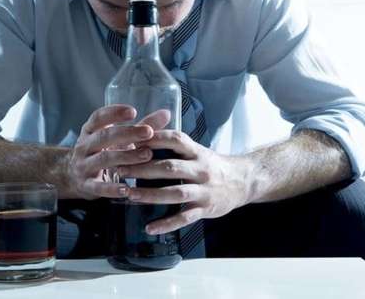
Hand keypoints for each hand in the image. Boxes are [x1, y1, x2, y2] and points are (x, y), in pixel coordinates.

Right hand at [66, 105, 170, 199]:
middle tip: (148, 132)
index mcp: (90, 131)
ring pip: (103, 159)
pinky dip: (112, 189)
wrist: (71, 176)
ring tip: (146, 155)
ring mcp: (83, 165)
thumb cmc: (102, 152)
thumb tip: (166, 113)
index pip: (98, 118)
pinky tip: (127, 189)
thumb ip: (141, 126)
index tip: (133, 111)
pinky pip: (98, 187)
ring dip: (126, 157)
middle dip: (127, 133)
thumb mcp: (116, 138)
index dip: (114, 113)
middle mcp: (84, 146)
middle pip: (104, 137)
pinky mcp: (86, 185)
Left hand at [118, 130, 251, 233]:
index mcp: (197, 151)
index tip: (132, 141)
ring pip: (176, 193)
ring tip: (130, 194)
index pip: (175, 140)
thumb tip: (144, 136)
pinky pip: (184, 218)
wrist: (243, 181)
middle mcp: (201, 169)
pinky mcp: (205, 209)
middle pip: (170, 167)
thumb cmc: (212, 165)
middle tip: (120, 169)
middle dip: (143, 168)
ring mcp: (204, 190)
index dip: (154, 139)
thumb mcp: (197, 150)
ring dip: (151, 194)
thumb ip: (175, 145)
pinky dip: (167, 224)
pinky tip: (150, 228)